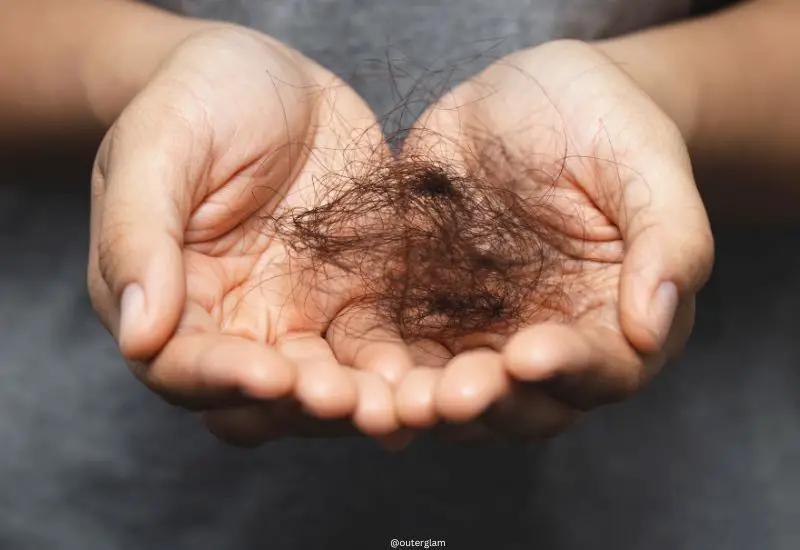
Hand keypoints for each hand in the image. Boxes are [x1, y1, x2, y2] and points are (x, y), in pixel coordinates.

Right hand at [88, 25, 413, 445]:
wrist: (270, 78)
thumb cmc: (196, 101)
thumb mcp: (157, 149)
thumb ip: (139, 235)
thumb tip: (139, 334)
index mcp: (172, 300)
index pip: (185, 366)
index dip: (224, 380)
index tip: (271, 375)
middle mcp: (236, 324)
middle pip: (260, 398)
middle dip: (301, 407)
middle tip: (344, 401)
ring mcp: (300, 317)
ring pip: (324, 387)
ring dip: (359, 404)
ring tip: (398, 405)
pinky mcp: (355, 300)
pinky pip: (377, 348)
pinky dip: (400, 371)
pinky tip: (429, 378)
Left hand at [396, 39, 714, 440]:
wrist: (527, 98)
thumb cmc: (604, 124)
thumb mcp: (646, 166)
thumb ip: (669, 241)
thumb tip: (654, 327)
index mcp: (616, 321)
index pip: (603, 369)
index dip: (569, 370)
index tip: (531, 354)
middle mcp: (549, 342)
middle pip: (525, 402)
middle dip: (491, 402)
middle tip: (454, 395)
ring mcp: (482, 332)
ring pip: (458, 390)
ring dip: (429, 402)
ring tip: (400, 399)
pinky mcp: (426, 310)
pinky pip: (401, 350)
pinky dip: (380, 368)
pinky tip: (355, 371)